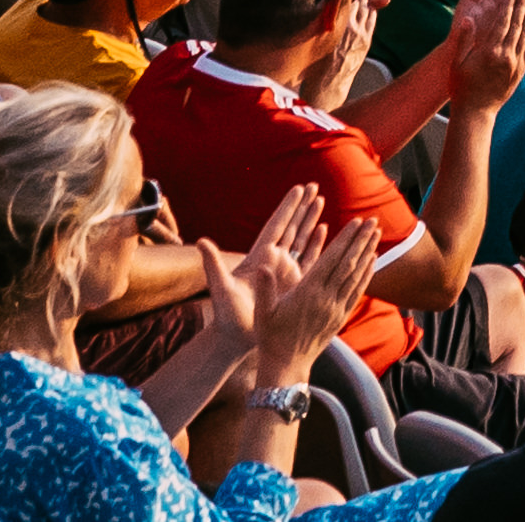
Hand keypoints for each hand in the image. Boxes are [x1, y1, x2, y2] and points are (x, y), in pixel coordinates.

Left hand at [193, 183, 336, 367]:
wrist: (235, 338)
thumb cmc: (226, 315)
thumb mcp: (220, 287)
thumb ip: (213, 264)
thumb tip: (201, 241)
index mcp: (259, 256)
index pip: (277, 226)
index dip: (288, 207)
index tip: (299, 188)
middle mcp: (272, 259)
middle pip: (291, 227)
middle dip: (302, 207)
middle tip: (315, 185)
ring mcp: (283, 270)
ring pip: (300, 239)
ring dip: (310, 220)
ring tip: (321, 200)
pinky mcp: (292, 283)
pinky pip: (308, 259)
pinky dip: (315, 243)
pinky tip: (323, 230)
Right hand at [268, 206, 394, 374]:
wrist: (286, 366)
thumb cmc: (271, 337)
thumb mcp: (262, 313)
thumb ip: (264, 289)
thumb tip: (262, 267)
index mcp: (307, 293)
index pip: (331, 260)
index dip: (345, 239)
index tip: (355, 222)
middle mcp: (326, 299)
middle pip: (348, 264)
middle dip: (361, 240)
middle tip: (373, 219)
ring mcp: (335, 308)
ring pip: (356, 276)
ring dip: (367, 252)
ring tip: (376, 233)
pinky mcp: (340, 317)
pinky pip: (357, 292)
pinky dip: (366, 274)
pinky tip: (372, 260)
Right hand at [449, 0, 524, 98]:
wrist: (476, 111)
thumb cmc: (462, 87)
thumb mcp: (457, 63)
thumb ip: (464, 40)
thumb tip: (468, 19)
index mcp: (489, 51)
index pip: (502, 22)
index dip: (509, 4)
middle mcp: (505, 55)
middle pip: (517, 24)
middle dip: (523, 3)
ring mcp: (515, 63)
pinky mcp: (521, 70)